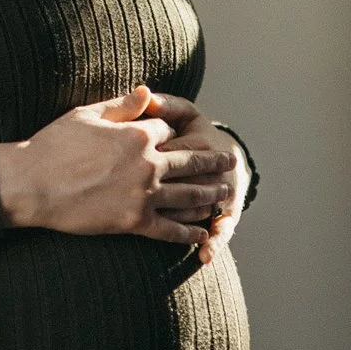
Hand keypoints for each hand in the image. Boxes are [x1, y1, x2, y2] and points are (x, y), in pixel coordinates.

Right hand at [0, 85, 225, 248]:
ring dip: (209, 194)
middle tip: (229, 161)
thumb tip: (147, 92)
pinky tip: (200, 232)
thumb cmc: (53, 146)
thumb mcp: (87, 115)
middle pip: (191, 160)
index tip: (180, 135)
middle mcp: (147, 163)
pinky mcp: (134, 221)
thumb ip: (122, 106)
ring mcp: (143, 194)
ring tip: (223, 193)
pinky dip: (188, 232)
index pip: (168, 129)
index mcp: (137, 134)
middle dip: (212, 160)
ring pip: (188, 194)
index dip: (174, 131)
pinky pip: (169, 229)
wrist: (31, 185)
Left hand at [132, 92, 250, 254]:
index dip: (148, 157)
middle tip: (138, 196)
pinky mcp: (225, 214)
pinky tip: (204, 256)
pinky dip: (213, 243)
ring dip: (185, 220)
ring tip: (170, 231)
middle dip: (165, 190)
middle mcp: (211, 170)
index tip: (121, 162)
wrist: (229, 156)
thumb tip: (144, 93)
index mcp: (199, 141)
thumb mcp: (185, 113)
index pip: (171, 150)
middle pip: (186, 181)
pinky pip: (219, 230)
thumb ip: (164, 104)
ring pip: (201, 209)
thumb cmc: (195, 132)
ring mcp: (219, 194)